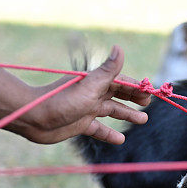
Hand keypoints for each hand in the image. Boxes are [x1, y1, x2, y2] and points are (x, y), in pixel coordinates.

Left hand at [10, 46, 151, 143]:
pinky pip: (98, 129)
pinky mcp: (80, 124)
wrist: (34, 118)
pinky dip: (109, 133)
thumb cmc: (61, 100)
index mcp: (96, 82)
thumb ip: (108, 70)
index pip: (122, 81)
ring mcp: (86, 109)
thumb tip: (120, 48)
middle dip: (135, 98)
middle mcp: (92, 94)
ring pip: (112, 111)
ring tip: (143, 120)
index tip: (152, 92)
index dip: (138, 86)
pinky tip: (120, 139)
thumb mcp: (89, 86)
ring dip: (127, 114)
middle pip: (119, 95)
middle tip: (149, 103)